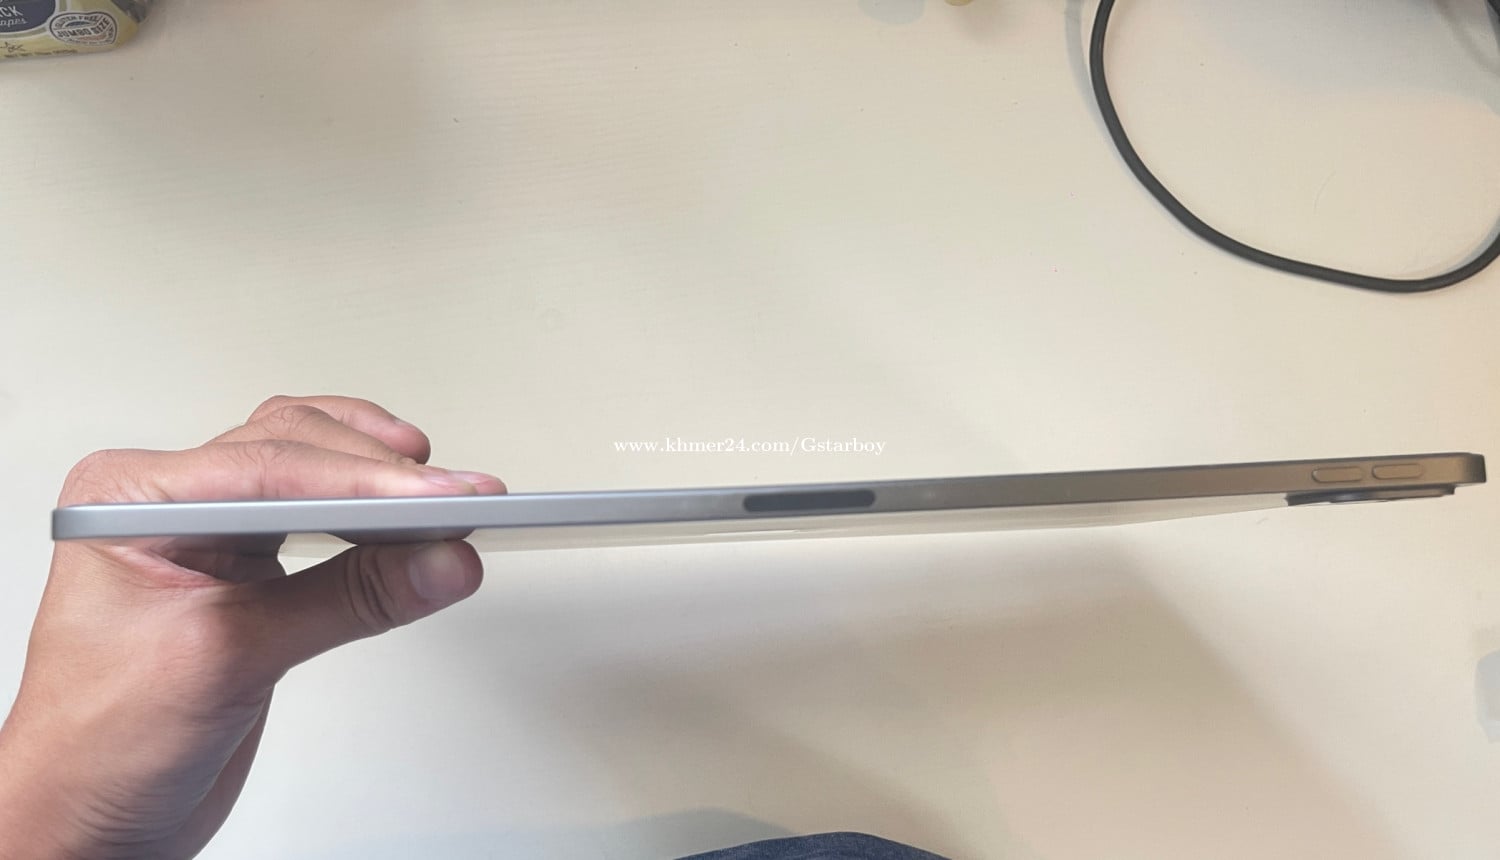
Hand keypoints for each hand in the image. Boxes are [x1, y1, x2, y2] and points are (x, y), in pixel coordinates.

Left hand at [0, 396, 505, 859]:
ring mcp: (212, 531)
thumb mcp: (229, 660)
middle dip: (383, 473)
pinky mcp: (251, 567)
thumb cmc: (99, 745)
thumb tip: (439, 561)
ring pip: (313, 465)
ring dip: (383, 479)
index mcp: (133, 500)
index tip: (440, 499)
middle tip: (462, 502)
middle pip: (297, 448)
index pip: (269, 468)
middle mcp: (172, 502)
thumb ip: (346, 601)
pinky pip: (323, 514)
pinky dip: (374, 516)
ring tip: (451, 500)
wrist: (87, 817)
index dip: (365, 482)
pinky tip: (412, 520)